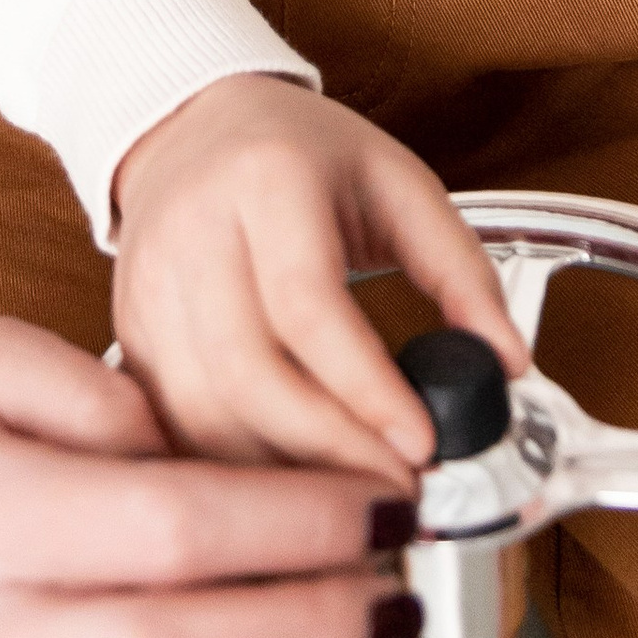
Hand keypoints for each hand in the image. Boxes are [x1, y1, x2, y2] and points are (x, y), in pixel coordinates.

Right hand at [110, 74, 527, 477]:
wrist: (191, 126)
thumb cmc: (301, 154)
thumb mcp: (397, 182)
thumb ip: (460, 270)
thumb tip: (509, 364)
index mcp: (267, 180)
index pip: (308, 305)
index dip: (366, 388)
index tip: (421, 445)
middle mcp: (192, 231)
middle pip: (250, 374)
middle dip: (329, 454)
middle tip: (396, 496)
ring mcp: (149, 287)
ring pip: (203, 416)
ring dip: (278, 481)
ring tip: (350, 512)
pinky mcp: (127, 332)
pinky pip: (172, 425)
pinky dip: (229, 475)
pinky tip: (281, 500)